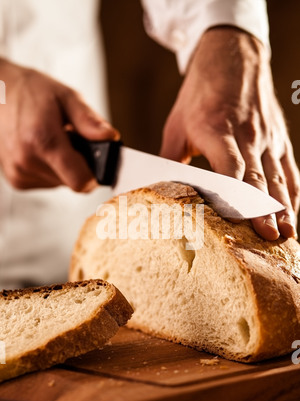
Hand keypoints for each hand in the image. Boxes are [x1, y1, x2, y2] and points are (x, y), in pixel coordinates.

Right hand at [0, 59, 118, 191]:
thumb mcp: (66, 96)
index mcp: (42, 141)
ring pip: (60, 183)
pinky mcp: (16, 180)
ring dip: (63, 166)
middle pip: (72, 182)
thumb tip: (110, 138)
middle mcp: (27, 161)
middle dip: (78, 163)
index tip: (96, 161)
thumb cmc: (32, 92)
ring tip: (52, 140)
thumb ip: (89, 121)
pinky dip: (49, 168)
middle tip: (69, 139)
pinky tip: (40, 149)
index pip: (80, 182)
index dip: (94, 174)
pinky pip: (46, 182)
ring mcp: (19, 173)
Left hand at [160, 27, 299, 239]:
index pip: (231, 169)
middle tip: (269, 238)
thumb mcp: (177, 125)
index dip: (236, 197)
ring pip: (279, 177)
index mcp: (219, 131)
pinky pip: (289, 169)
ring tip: (287, 234)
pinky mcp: (278, 138)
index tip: (238, 222)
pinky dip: (292, 192)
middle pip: (259, 179)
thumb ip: (169, 160)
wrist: (231, 56)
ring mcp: (267, 137)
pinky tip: (293, 211)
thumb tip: (155, 191)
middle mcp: (248, 136)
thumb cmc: (201, 93)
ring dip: (284, 208)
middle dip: (265, 212)